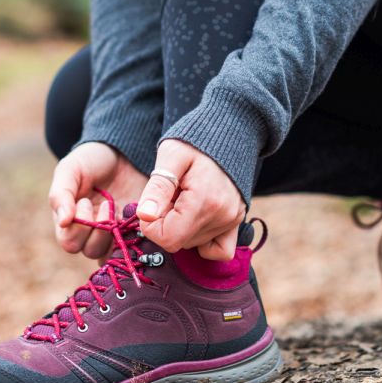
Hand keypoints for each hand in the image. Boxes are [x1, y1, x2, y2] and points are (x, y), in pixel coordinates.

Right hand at [49, 142, 148, 260]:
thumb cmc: (91, 160)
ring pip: (110, 252)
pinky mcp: (132, 229)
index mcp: (70, 220)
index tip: (85, 201)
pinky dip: (131, 238)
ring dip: (113, 232)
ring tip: (116, 207)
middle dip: (97, 230)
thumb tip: (63, 222)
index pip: (69, 242)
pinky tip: (130, 217)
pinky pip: (131, 247)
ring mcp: (113, 232)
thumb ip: (61, 194)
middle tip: (105, 204)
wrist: (122, 151)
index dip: (78, 227)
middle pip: (89, 250)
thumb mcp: (70, 169)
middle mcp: (90, 231)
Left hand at [136, 139, 245, 260]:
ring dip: (181, 227)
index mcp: (204, 201)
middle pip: (179, 243)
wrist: (228, 131)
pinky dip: (203, 243)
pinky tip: (193, 221)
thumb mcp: (171, 156)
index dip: (151, 226)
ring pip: (193, 245)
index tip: (151, 205)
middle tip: (169, 196)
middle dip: (165, 224)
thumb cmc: (194, 141)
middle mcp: (222, 216)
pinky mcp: (237, 222)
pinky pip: (219, 250)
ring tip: (183, 198)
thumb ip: (158, 187)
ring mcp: (232, 221)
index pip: (168, 238)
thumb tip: (145, 216)